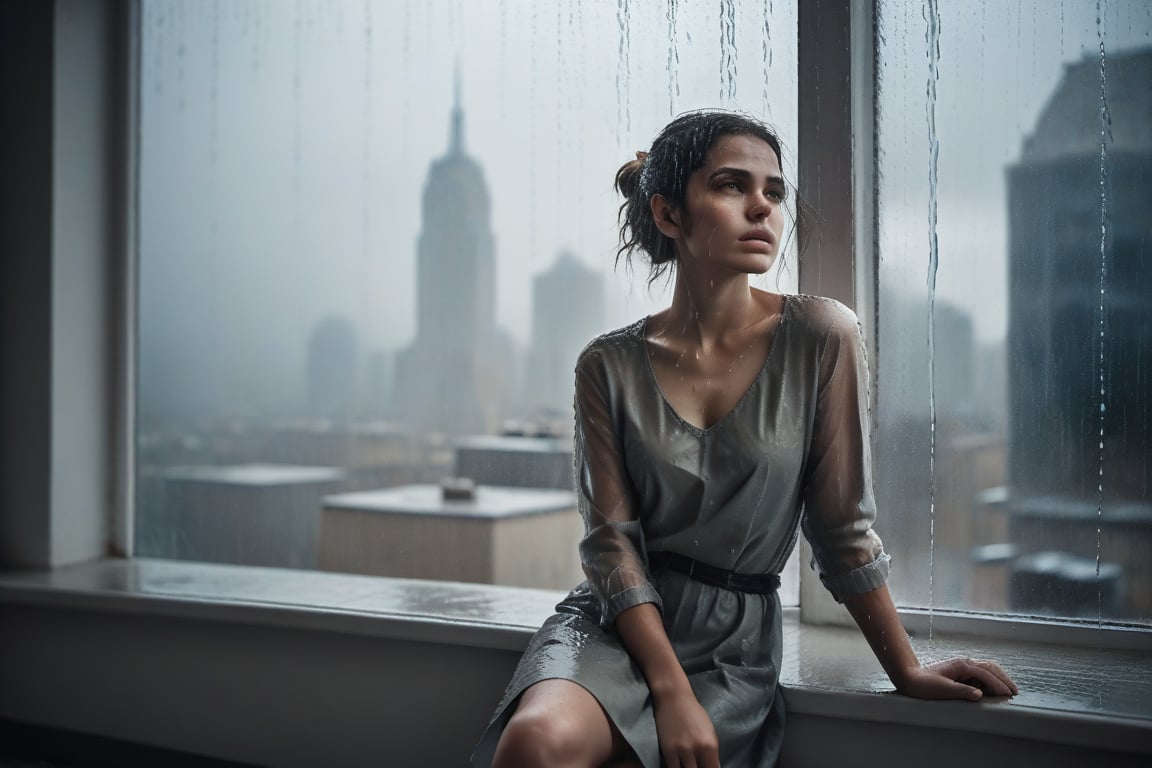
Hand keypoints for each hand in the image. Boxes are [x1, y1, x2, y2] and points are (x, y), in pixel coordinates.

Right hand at [652, 690, 720, 767]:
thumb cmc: (693, 712)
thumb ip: (712, 753)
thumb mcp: (709, 732)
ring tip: (688, 765)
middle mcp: (698, 749)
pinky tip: (678, 766)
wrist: (673, 696)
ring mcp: (682, 750)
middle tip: (697, 766)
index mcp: (711, 744)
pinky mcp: (668, 750)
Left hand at [896, 657, 1018, 700]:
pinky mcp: (960, 669)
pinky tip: (994, 684)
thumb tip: (980, 695)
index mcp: (962, 666)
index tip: (1008, 696)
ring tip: (1008, 688)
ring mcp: (962, 664)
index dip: (998, 685)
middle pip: (990, 667)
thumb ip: (962, 692)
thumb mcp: (943, 690)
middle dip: (1004, 678)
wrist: (910, 677)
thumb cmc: (924, 685)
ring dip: (999, 676)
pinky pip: (980, 670)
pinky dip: (991, 676)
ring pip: (987, 667)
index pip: (986, 674)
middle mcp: (964, 662)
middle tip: (1015, 691)